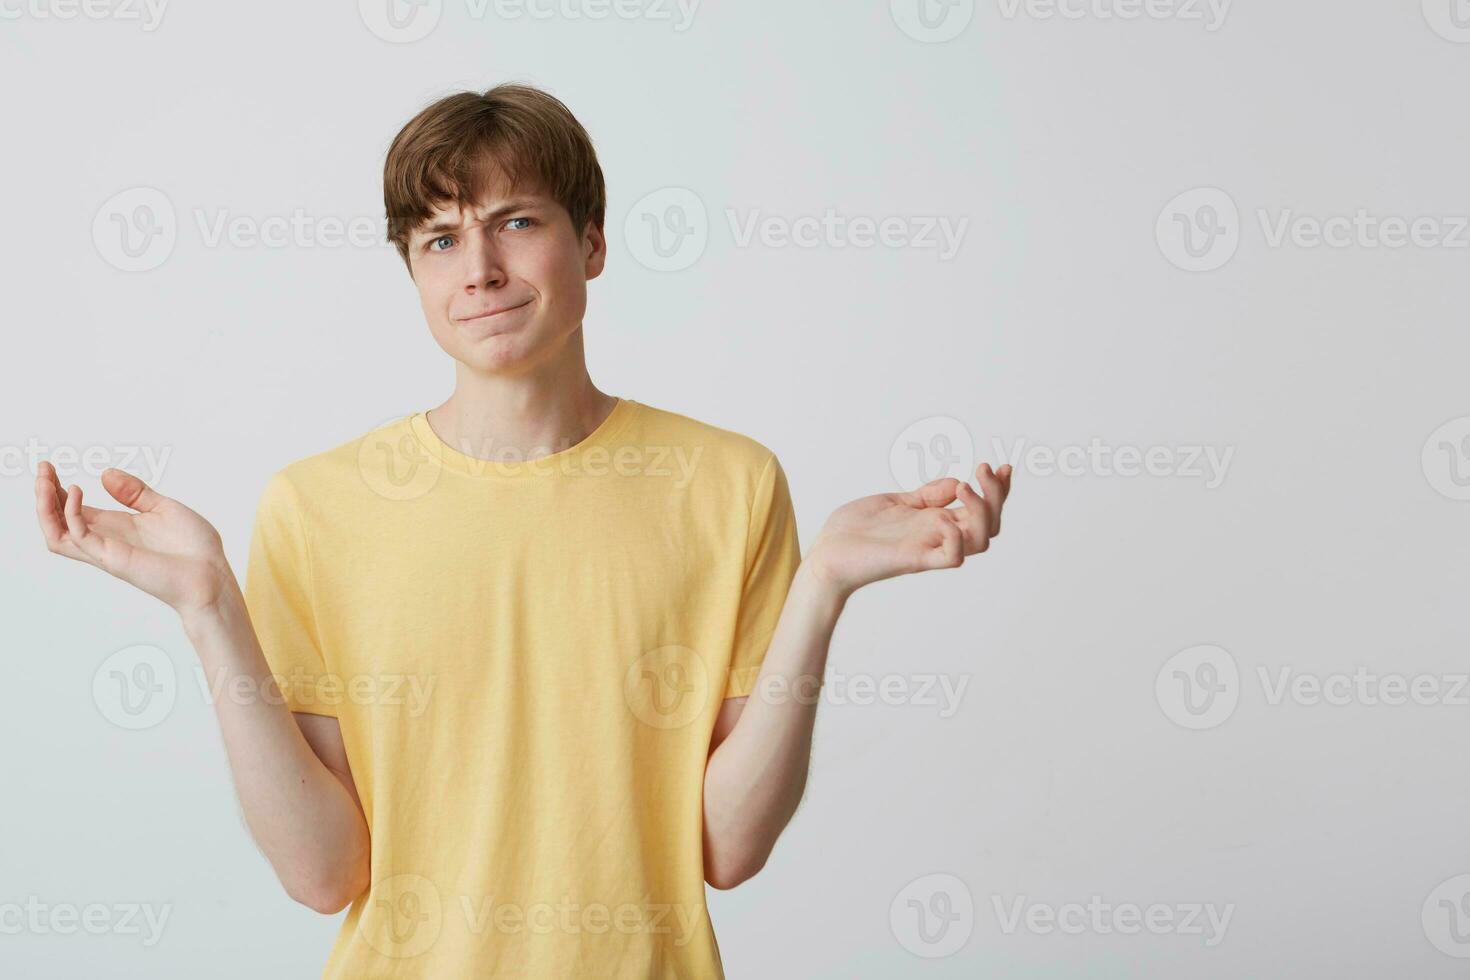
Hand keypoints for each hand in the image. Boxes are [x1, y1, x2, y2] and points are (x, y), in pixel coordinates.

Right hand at [35, 461, 234, 616]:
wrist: (212, 576)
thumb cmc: (194, 549)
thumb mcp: (163, 508)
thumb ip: (134, 492)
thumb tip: (105, 473)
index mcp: (117, 528)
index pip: (74, 509)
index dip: (58, 490)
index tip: (50, 466)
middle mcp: (106, 540)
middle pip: (59, 521)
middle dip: (45, 495)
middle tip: (42, 468)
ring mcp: (107, 551)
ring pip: (58, 534)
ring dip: (46, 507)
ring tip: (44, 480)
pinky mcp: (114, 558)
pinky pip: (81, 537)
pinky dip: (72, 514)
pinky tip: (77, 491)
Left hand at [805, 463, 1011, 598]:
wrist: (826, 554)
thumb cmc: (855, 531)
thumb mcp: (896, 502)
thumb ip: (927, 495)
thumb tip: (957, 480)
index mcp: (937, 522)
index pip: (983, 511)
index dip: (999, 491)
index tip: (1002, 466)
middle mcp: (939, 536)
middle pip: (990, 524)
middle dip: (996, 494)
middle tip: (983, 468)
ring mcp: (928, 548)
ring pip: (981, 541)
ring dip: (981, 510)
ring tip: (964, 487)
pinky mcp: (914, 559)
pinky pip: (952, 558)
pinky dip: (956, 537)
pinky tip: (942, 517)